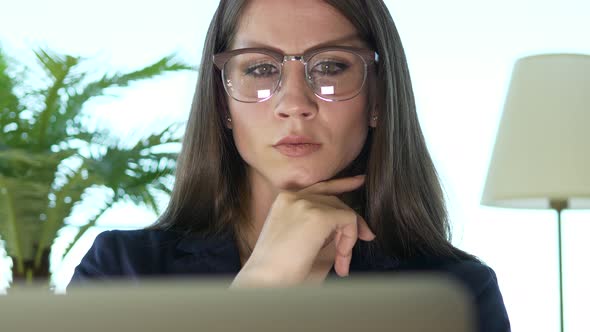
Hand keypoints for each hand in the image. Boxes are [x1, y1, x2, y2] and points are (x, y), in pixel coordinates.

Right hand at [231, 175, 375, 286]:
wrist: (265, 284)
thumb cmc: (280, 273)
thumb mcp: (300, 242)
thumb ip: (321, 228)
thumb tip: (350, 226)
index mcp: (284, 201)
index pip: (319, 187)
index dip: (342, 184)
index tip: (358, 182)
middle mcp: (292, 197)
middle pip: (334, 200)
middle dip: (349, 224)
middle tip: (351, 250)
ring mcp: (304, 204)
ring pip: (343, 211)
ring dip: (347, 238)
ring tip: (340, 264)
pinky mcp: (317, 216)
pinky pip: (348, 220)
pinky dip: (350, 240)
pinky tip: (340, 260)